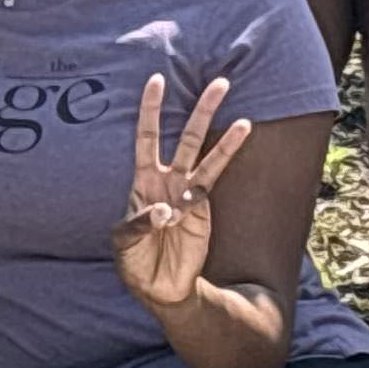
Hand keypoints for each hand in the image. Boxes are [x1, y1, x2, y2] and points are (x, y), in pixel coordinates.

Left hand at [111, 72, 254, 318]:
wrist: (158, 287)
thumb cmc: (134, 260)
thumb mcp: (123, 242)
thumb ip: (139, 223)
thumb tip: (164, 210)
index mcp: (143, 181)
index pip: (148, 136)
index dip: (152, 109)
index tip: (157, 80)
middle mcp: (168, 181)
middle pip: (188, 138)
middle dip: (202, 111)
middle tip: (220, 83)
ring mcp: (188, 194)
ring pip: (208, 159)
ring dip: (226, 140)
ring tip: (245, 120)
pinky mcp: (202, 212)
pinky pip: (208, 191)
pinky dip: (207, 186)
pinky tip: (196, 194)